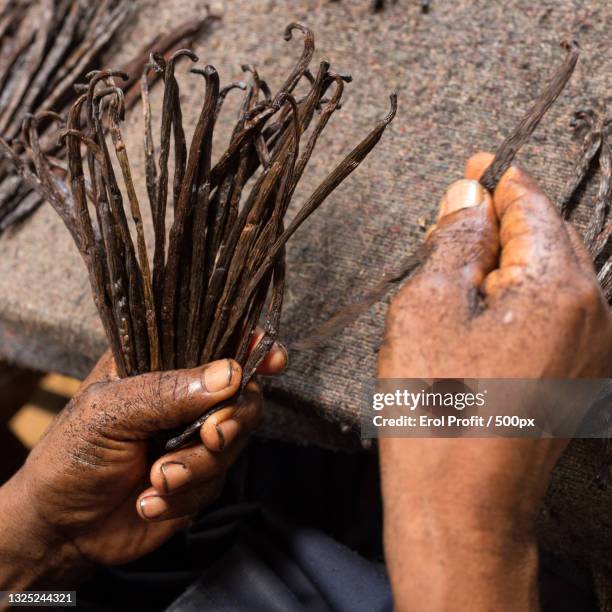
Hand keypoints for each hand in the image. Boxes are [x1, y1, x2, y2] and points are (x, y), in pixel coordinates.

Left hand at [0, 335, 285, 588]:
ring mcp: (194, 437)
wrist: (60, 532)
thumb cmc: (70, 457)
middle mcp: (184, 396)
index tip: (272, 358)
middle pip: (241, 393)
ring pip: (236, 440)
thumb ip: (168, 392)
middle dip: (232, 418)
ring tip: (157, 480)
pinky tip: (148, 502)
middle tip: (210, 437)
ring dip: (198, 466)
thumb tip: (231, 374)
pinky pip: (218, 480)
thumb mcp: (109, 413)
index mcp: (158, 364)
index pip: (212, 340)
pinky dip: (185, 495)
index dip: (248, 345)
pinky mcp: (199, 476)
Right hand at [378, 153, 611, 610]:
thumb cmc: (437, 409)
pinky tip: (474, 317)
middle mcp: (590, 310)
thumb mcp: (428, 307)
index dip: (499, 179)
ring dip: (503, 263)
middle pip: (546, 236)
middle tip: (450, 227)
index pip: (532, 204)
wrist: (461, 504)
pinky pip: (549, 312)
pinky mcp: (575, 374)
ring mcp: (589, 347)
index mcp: (557, 286)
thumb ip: (455, 241)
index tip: (474, 166)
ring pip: (547, 276)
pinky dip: (513, 297)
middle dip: (500, 223)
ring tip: (452, 278)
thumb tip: (468, 197)